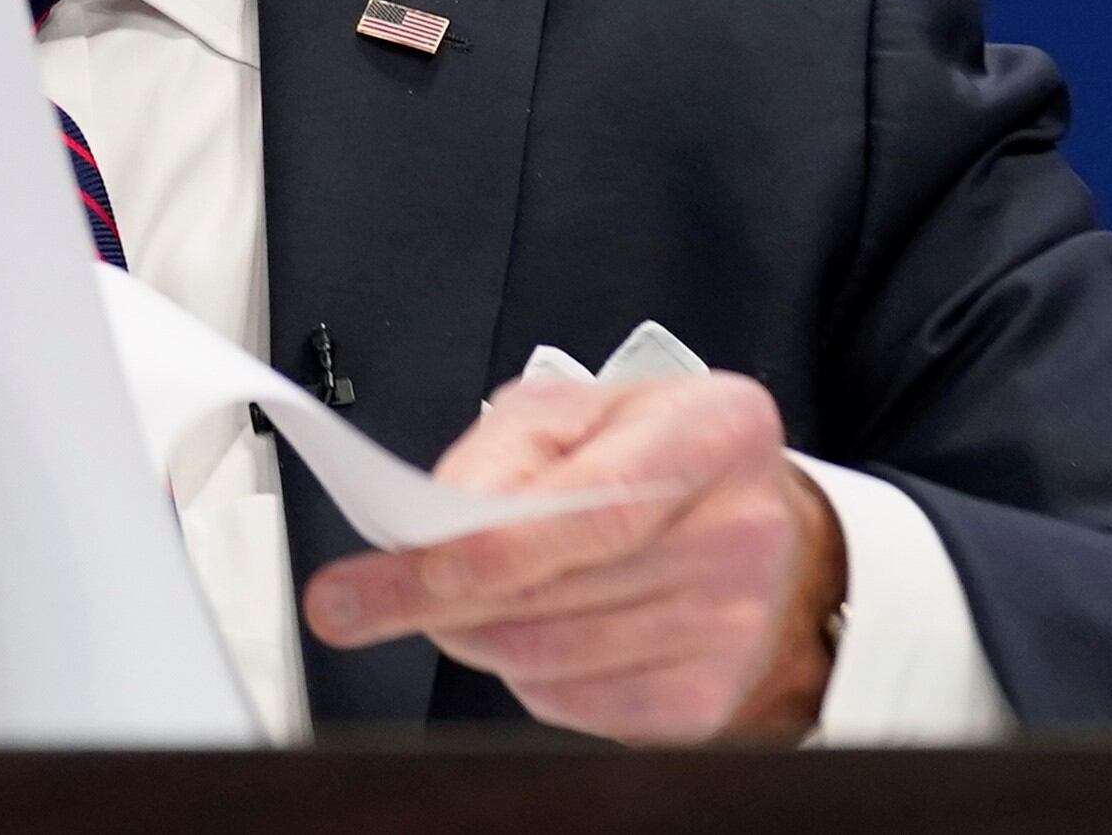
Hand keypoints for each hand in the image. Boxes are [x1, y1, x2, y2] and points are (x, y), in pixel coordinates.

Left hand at [301, 373, 844, 742]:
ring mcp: (734, 624)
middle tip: (356, 600)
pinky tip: (523, 635)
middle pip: (562, 592)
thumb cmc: (657, 457)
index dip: (495, 547)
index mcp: (717, 430)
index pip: (595, 507)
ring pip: (553, 656)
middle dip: (441, 599)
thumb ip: (505, 447)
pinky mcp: (710, 699)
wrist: (755, 527)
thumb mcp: (582, 408)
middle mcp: (741, 530)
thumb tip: (436, 520)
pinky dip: (523, 676)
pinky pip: (576, 704)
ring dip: (474, 636)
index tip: (413, 567)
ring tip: (448, 604)